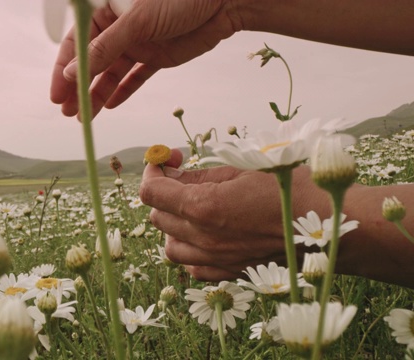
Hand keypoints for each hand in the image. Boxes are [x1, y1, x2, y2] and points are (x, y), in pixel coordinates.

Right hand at [50, 0, 238, 117]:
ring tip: (85, 117)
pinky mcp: (156, 56)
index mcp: (107, 10)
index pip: (77, 43)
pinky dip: (123, 90)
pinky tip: (110, 105)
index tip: (57, 94)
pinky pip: (135, 77)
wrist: (224, 2)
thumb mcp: (137, 22)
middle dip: (79, 88)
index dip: (64, 69)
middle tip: (68, 112)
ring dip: (97, 94)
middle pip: (92, 61)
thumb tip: (70, 73)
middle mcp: (119, 27)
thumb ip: (104, 48)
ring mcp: (138, 42)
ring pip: (111, 73)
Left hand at [139, 149, 329, 281]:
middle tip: (185, 178)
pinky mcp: (227, 273)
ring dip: (174, 224)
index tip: (166, 163)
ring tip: (195, 209)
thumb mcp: (241, 170)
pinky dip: (191, 249)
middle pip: (157, 216)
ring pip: (169, 245)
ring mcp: (214, 260)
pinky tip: (207, 235)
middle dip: (165, 194)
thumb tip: (172, 172)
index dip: (153, 172)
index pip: (151, 192)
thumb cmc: (290, 189)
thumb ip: (200, 175)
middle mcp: (203, 238)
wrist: (329, 225)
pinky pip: (191, 266)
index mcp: (204, 207)